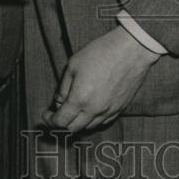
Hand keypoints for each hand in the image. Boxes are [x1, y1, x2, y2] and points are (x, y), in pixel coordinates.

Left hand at [41, 27, 160, 133]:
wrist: (132, 50)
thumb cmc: (101, 53)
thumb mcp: (74, 65)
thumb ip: (64, 87)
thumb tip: (60, 101)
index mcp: (80, 99)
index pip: (60, 121)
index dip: (50, 120)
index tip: (47, 114)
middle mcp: (94, 110)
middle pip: (73, 128)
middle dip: (62, 123)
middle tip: (57, 114)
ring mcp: (109, 111)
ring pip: (89, 127)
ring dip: (78, 122)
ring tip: (74, 110)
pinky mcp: (121, 108)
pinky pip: (104, 121)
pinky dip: (94, 120)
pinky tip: (91, 109)